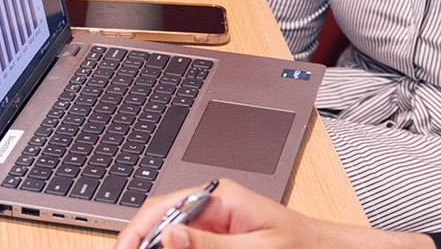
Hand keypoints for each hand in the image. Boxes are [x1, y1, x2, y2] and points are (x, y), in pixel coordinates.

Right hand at [113, 179, 420, 248]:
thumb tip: (170, 234)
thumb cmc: (302, 246)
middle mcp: (213, 205)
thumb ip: (211, 243)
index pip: (164, 208)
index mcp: (221, 197)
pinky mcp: (219, 238)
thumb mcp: (256, 248)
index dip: (138, 231)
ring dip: (158, 247)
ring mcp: (214, 222)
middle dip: (144, 242)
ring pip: (172, 236)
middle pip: (161, 222)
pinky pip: (189, 244)